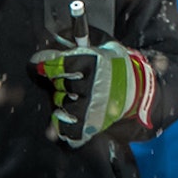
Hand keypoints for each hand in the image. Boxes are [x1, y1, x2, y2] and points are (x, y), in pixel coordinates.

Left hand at [30, 41, 156, 147]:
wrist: (138, 91)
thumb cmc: (115, 68)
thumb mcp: (101, 49)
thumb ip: (76, 50)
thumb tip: (46, 56)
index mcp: (92, 62)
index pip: (59, 64)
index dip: (45, 64)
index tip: (38, 66)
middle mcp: (91, 83)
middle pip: (58, 84)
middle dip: (59, 82)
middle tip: (67, 81)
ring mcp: (91, 105)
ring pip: (61, 103)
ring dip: (62, 100)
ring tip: (73, 96)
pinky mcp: (91, 124)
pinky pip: (66, 128)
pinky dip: (61, 124)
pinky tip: (66, 116)